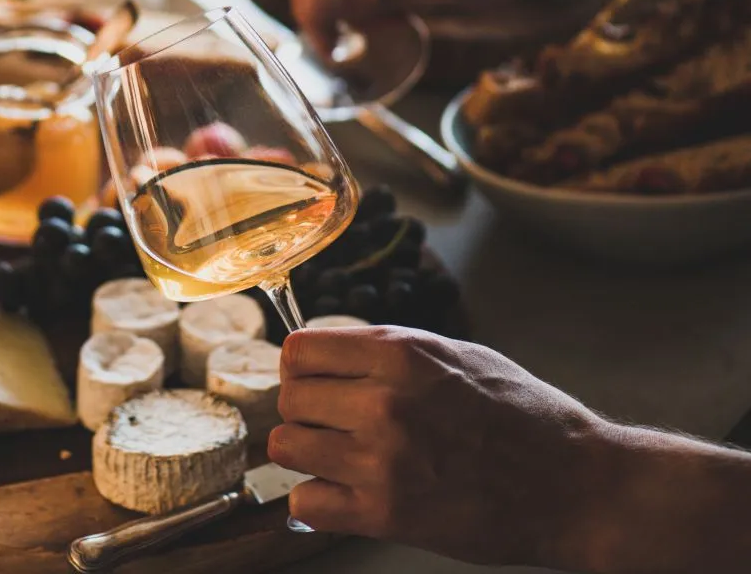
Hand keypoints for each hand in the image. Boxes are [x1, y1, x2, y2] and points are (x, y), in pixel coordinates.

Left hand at [268, 326, 605, 567]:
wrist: (576, 485)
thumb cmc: (522, 414)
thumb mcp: (456, 354)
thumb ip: (388, 350)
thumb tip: (329, 353)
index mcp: (400, 355)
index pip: (298, 351)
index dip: (302, 367)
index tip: (317, 381)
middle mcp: (384, 403)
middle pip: (288, 399)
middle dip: (305, 410)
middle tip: (331, 423)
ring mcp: (382, 462)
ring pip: (287, 448)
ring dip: (306, 454)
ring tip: (338, 457)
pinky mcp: (387, 515)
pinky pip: (306, 503)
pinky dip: (317, 501)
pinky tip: (343, 494)